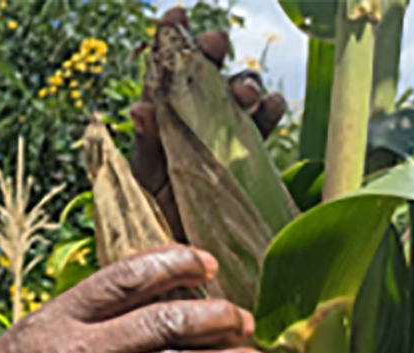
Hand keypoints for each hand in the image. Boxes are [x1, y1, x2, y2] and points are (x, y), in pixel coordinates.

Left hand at [130, 7, 287, 239]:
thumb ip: (148, 142)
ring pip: (241, 95)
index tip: (176, 16)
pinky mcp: (249, 159)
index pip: (168, 69)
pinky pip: (264, 127)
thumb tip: (141, 108)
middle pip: (209, 72)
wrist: (183, 265)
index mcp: (163, 116)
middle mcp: (196, 119)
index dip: (173, 36)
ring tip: (243, 93)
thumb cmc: (155, 217)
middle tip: (214, 45)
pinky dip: (271, 111)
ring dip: (245, 84)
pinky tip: (271, 107)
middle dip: (214, 51)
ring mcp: (225, 137)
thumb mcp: (145, 178)